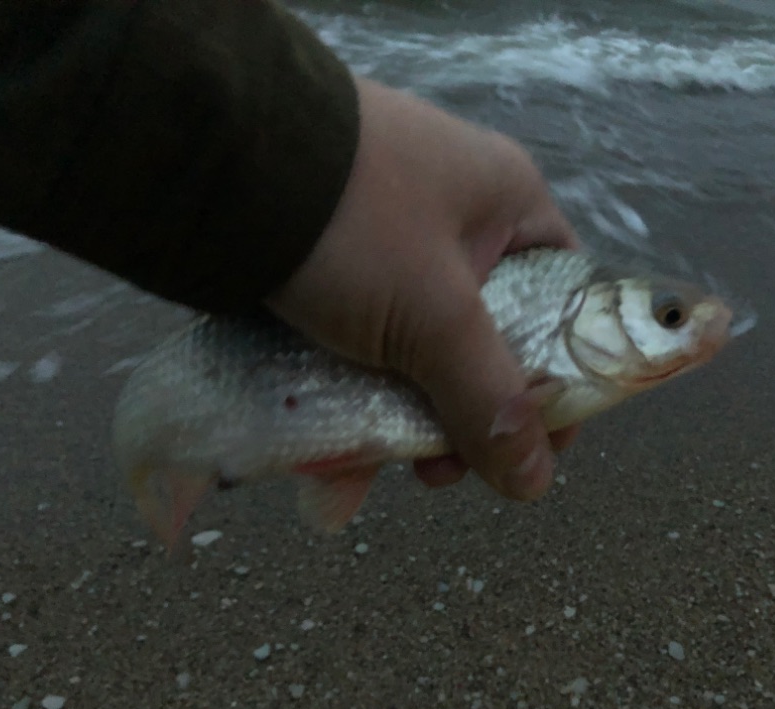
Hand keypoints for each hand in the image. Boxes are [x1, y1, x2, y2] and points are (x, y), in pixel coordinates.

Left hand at [266, 78, 579, 500]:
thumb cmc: (353, 226)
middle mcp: (455, 218)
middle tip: (441, 469)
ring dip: (401, 416)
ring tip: (374, 471)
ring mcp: (387, 238)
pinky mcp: (330, 261)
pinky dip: (352, 391)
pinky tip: (328, 452)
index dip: (557, 376)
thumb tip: (535, 480)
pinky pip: (361, 339)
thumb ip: (489, 398)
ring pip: (416, 347)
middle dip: (464, 414)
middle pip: (484, 337)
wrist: (212, 161)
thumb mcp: (434, 316)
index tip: (536, 441)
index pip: (562, 299)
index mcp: (506, 203)